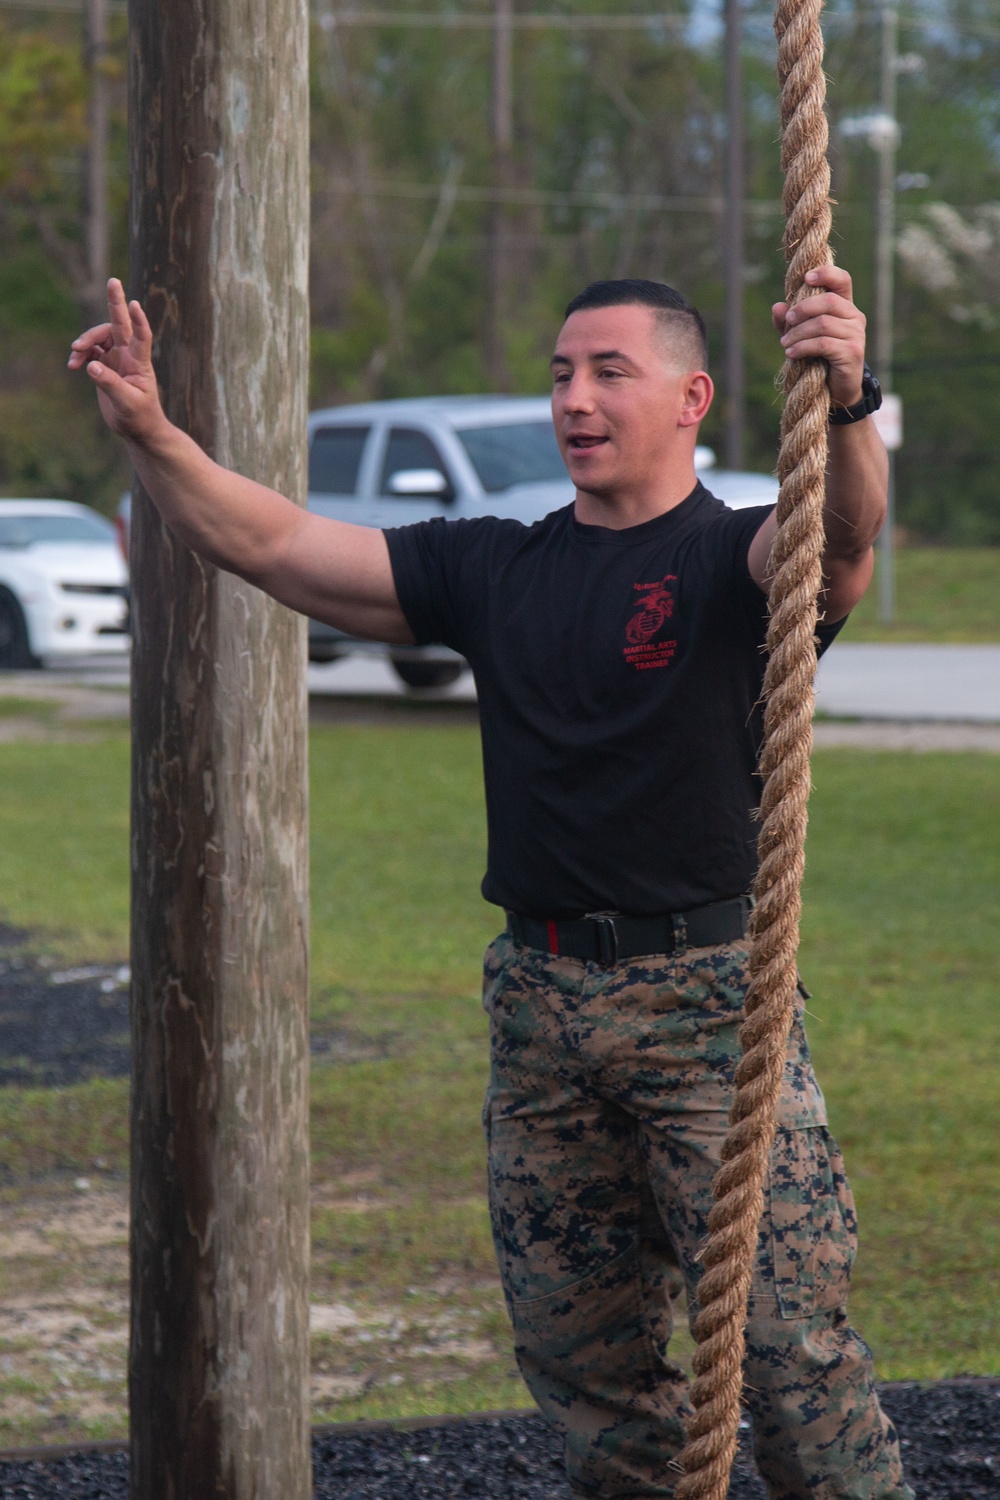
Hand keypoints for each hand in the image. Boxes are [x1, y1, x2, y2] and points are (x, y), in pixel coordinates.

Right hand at [68, 278, 165, 444]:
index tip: (134, 303)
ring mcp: (116, 358)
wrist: (139, 429)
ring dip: (85, 341)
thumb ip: (110, 384)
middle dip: (116, 302)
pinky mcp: (105, 366)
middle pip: (120, 324)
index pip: (141, 336)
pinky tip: (73, 365)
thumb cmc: (140, 417)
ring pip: (99, 337)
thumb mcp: (127, 403)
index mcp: (139, 363)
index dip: (139, 320)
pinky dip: (80, 355)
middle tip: (113, 281)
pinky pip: (90, 352)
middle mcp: (128, 356)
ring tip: (74, 354)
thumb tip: (91, 365)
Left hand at [772, 265, 866, 406]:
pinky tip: (791, 353)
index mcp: (845, 307)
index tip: (806, 278)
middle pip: (828, 301)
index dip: (826, 274)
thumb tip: (777, 307)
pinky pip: (823, 344)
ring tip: (784, 344)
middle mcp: (855, 317)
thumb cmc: (819, 358)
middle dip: (802, 309)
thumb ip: (790, 322)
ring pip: (823, 324)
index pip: (842, 281)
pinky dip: (803, 347)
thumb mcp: (802, 336)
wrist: (837, 389)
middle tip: (787, 322)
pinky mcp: (852, 352)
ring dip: (798, 333)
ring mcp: (856, 334)